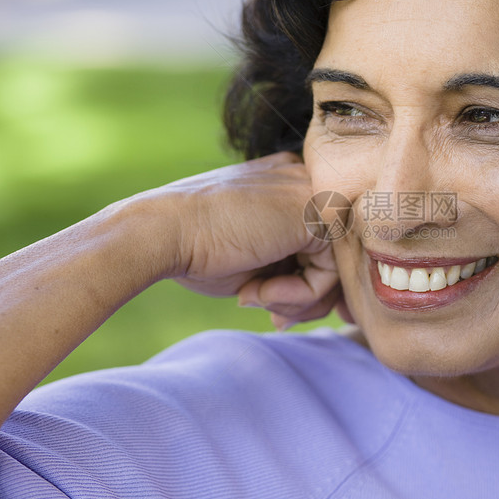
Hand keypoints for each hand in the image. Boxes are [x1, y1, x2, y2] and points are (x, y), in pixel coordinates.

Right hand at [147, 151, 346, 327]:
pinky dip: (296, 295)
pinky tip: (258, 290)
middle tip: (274, 318)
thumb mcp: (257, 258)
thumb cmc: (197, 247)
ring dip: (296, 300)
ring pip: (335, 269)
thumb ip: (294, 270)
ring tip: (255, 298)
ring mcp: (317, 191)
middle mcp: (307, 181)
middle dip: (306, 300)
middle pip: (334, 258)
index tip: (277, 312)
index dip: (306, 288)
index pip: (321, 244)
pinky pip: (330, 273)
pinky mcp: (320, 211)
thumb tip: (331, 306)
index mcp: (289, 183)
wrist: (163, 231)